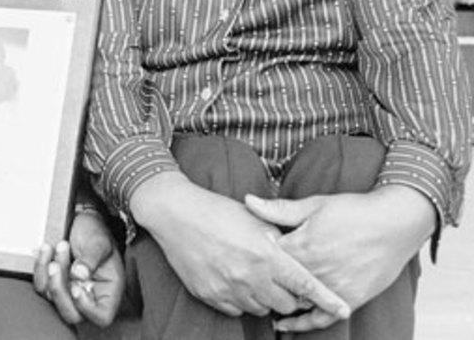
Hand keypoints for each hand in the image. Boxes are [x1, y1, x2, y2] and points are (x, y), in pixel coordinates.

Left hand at [33, 210, 123, 326]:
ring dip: (50, 272)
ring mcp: (70, 291)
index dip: (87, 308)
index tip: (76, 286)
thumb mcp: (100, 242)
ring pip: (52, 298)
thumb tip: (79, 274)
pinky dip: (40, 268)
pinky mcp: (55, 282)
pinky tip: (46, 249)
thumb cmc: (96, 232)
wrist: (83, 220)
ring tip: (60, 246)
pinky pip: (41, 285)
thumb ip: (91, 258)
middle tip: (57, 264)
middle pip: (71, 314)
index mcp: (108, 291)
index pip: (102, 316)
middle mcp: (89, 296)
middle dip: (59, 290)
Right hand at [131, 173, 349, 321]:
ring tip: (253, 275)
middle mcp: (249, 277)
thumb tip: (299, 256)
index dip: (327, 300)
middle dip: (288, 296)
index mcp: (265, 255)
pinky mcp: (210, 296)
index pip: (305, 285)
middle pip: (285, 305)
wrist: (175, 214)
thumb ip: (280, 239)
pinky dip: (240, 300)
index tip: (343, 309)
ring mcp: (228, 289)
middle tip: (280, 279)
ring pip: (260, 309)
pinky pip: (236, 309)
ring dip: (263, 297)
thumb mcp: (255, 218)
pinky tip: (234, 279)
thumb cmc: (217, 211)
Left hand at [245, 185, 433, 332]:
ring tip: (262, 299)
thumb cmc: (354, 211)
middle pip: (278, 282)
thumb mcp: (314, 205)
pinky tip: (286, 323)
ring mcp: (333, 287)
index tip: (245, 254)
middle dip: (263, 281)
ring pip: (296, 301)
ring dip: (279, 301)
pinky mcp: (350, 298)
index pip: (266, 258)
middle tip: (248, 279)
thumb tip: (247, 201)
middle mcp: (316, 270)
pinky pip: (322, 318)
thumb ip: (279, 209)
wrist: (395, 224)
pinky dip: (303, 324)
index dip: (255, 256)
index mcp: (302, 246)